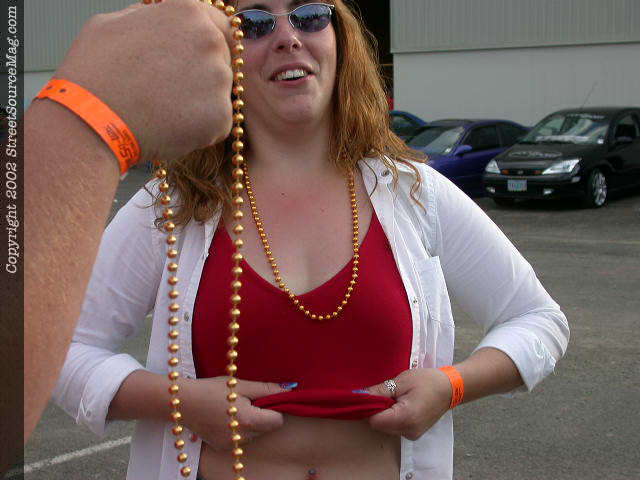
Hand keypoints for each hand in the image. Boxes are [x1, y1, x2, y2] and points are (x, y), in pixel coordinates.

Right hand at [53, 0, 234, 163]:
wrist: (90, 121)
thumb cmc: (94, 73)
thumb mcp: (114, 23)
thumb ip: (152, 19)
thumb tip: (162, 20)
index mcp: (187, 13)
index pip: (220, 25)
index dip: (206, 43)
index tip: (195, 58)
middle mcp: (209, 41)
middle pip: (222, 59)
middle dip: (203, 74)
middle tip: (171, 91)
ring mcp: (218, 80)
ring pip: (220, 93)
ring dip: (201, 102)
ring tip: (164, 110)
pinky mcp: (220, 117)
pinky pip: (217, 123)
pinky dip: (200, 129)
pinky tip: (170, 128)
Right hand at [180, 377, 287, 449]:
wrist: (182, 402)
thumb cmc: (210, 389)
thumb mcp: (239, 384)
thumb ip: (266, 389)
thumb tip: (290, 389)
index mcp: (248, 421)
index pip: (278, 421)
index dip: (275, 408)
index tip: (264, 398)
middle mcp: (241, 437)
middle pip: (266, 428)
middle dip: (263, 415)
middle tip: (246, 400)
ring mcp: (231, 445)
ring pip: (254, 435)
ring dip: (251, 423)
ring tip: (233, 407)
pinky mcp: (222, 447)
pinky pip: (240, 439)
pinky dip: (239, 429)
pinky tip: (225, 417)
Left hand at [363, 368, 452, 440]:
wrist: (450, 388)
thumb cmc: (427, 381)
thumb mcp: (401, 381)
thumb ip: (380, 391)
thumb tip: (359, 395)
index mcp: (405, 417)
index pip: (374, 420)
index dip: (369, 408)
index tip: (371, 396)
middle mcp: (408, 431)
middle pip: (379, 426)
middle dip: (377, 410)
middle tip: (386, 394)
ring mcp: (412, 435)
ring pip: (385, 428)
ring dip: (385, 414)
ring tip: (396, 398)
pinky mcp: (413, 434)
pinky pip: (394, 428)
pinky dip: (392, 418)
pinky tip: (401, 405)